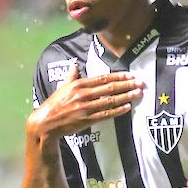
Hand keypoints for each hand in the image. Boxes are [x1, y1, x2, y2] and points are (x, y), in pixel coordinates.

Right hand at [28, 62, 143, 139]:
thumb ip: (71, 76)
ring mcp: (86, 107)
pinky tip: (127, 107)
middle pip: (110, 88)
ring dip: (126, 97)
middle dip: (127, 85)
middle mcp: (84, 94)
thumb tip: (74, 65)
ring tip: (138, 94)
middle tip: (140, 83)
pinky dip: (118, 110)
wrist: (46, 122)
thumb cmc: (55, 104)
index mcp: (79, 84)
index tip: (130, 75)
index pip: (103, 78)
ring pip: (110, 100)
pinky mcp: (87, 120)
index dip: (118, 76)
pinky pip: (106, 114)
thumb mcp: (62, 87)